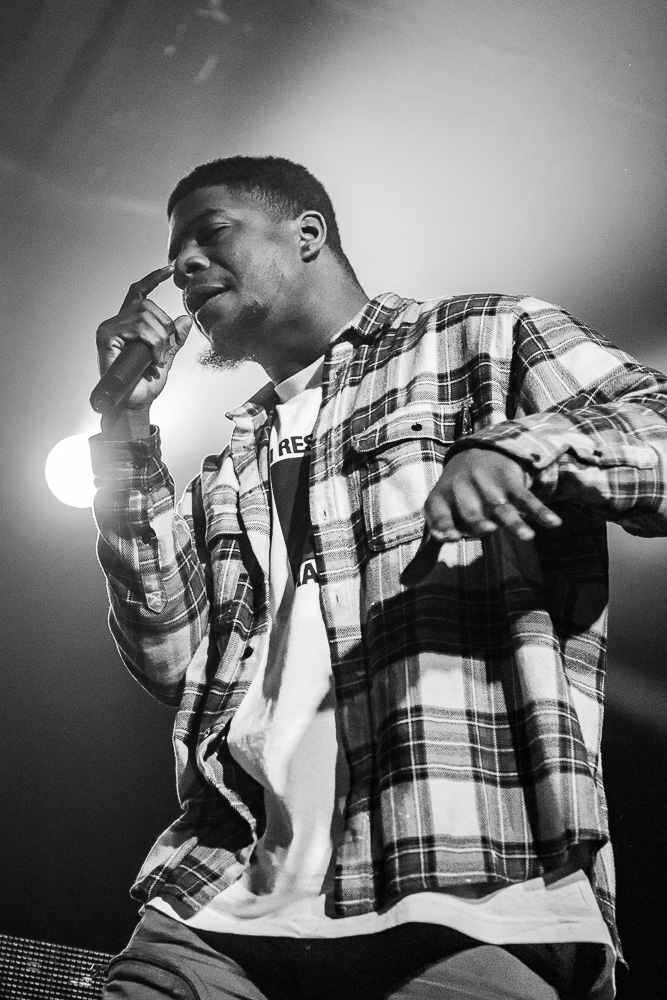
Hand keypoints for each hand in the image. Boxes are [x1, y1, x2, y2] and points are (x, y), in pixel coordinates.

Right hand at [95, 265, 191, 411]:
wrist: (135, 404)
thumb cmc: (146, 384)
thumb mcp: (167, 357)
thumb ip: (174, 338)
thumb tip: (185, 319)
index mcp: (129, 324)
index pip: (139, 292)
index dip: (153, 279)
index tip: (168, 269)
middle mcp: (117, 322)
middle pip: (147, 305)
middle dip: (164, 329)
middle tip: (164, 353)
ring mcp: (109, 328)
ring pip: (144, 315)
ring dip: (159, 339)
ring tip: (158, 360)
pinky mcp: (105, 336)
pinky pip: (137, 326)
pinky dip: (151, 342)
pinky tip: (153, 358)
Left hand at [401, 448, 561, 584]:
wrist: (475, 454)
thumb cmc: (453, 499)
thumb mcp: (438, 518)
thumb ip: (427, 552)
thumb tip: (407, 582)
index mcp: (440, 500)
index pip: (439, 514)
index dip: (441, 524)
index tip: (444, 536)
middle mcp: (462, 490)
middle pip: (470, 510)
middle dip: (477, 521)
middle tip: (487, 532)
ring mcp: (488, 486)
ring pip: (501, 507)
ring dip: (515, 522)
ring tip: (528, 538)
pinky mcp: (510, 482)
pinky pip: (526, 499)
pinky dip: (540, 511)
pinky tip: (554, 524)